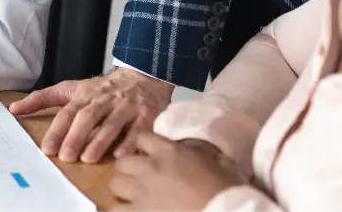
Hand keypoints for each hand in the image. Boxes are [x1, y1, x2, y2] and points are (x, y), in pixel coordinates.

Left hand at [9, 67, 174, 161]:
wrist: (142, 75)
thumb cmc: (102, 88)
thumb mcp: (71, 88)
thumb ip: (43, 98)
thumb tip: (14, 109)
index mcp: (85, 94)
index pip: (68, 112)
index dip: (57, 130)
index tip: (47, 148)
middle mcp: (104, 100)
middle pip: (88, 117)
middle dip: (76, 137)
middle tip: (66, 156)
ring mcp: (125, 106)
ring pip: (111, 123)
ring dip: (100, 141)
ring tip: (88, 158)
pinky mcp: (145, 114)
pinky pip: (138, 129)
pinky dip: (130, 142)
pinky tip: (120, 155)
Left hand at [110, 133, 246, 210]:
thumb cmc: (228, 190)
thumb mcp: (220, 163)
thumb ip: (201, 153)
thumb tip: (196, 151)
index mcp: (170, 152)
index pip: (142, 138)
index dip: (144, 148)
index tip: (149, 158)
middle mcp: (150, 168)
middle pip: (123, 163)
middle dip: (129, 171)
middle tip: (140, 182)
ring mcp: (141, 192)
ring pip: (115, 185)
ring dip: (123, 192)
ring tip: (132, 200)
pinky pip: (113, 210)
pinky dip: (118, 210)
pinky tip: (128, 211)